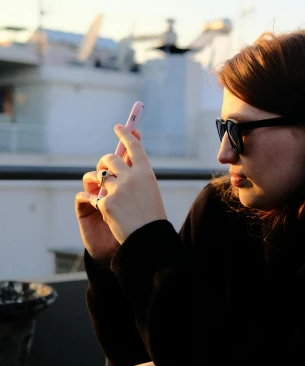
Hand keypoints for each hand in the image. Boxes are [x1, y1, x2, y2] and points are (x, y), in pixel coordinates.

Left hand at [75, 129, 146, 261]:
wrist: (148, 239)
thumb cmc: (151, 217)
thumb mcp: (149, 191)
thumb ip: (138, 175)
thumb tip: (127, 158)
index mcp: (146, 173)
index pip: (134, 147)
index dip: (126, 135)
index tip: (119, 127)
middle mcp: (132, 177)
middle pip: (110, 158)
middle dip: (104, 161)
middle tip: (103, 166)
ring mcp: (118, 189)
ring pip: (99, 176)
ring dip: (97, 182)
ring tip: (100, 191)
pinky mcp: (105, 203)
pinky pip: (92, 196)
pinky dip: (92, 200)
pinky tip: (95, 207)